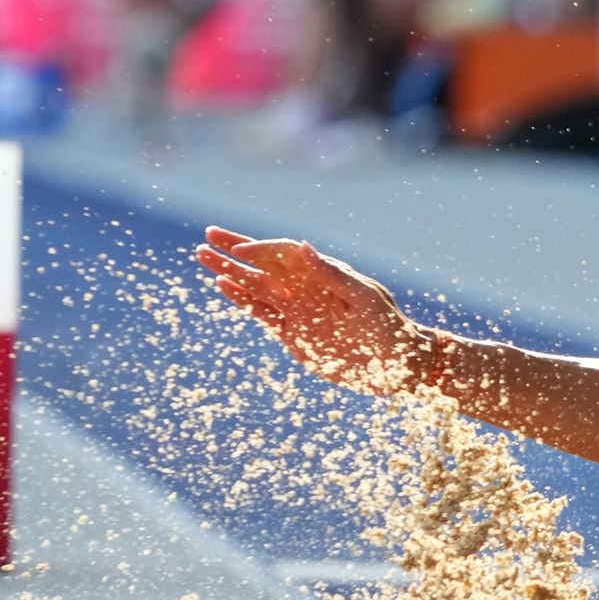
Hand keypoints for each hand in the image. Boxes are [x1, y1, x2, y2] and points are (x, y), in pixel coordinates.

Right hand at [195, 226, 427, 393]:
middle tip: (207, 236)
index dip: (261, 249)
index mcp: (324, 273)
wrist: (395, 364)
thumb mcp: (364, 298)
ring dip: (230, 271)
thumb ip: (332, 274)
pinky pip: (262, 312)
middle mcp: (307, 287)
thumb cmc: (387, 327)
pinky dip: (242, 299)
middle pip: (264, 262)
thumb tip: (303, 246)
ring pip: (256, 285)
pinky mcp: (292, 333)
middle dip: (235, 249)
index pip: (284, 253)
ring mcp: (297, 309)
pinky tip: (223, 286)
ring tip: (203, 256)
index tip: (240, 250)